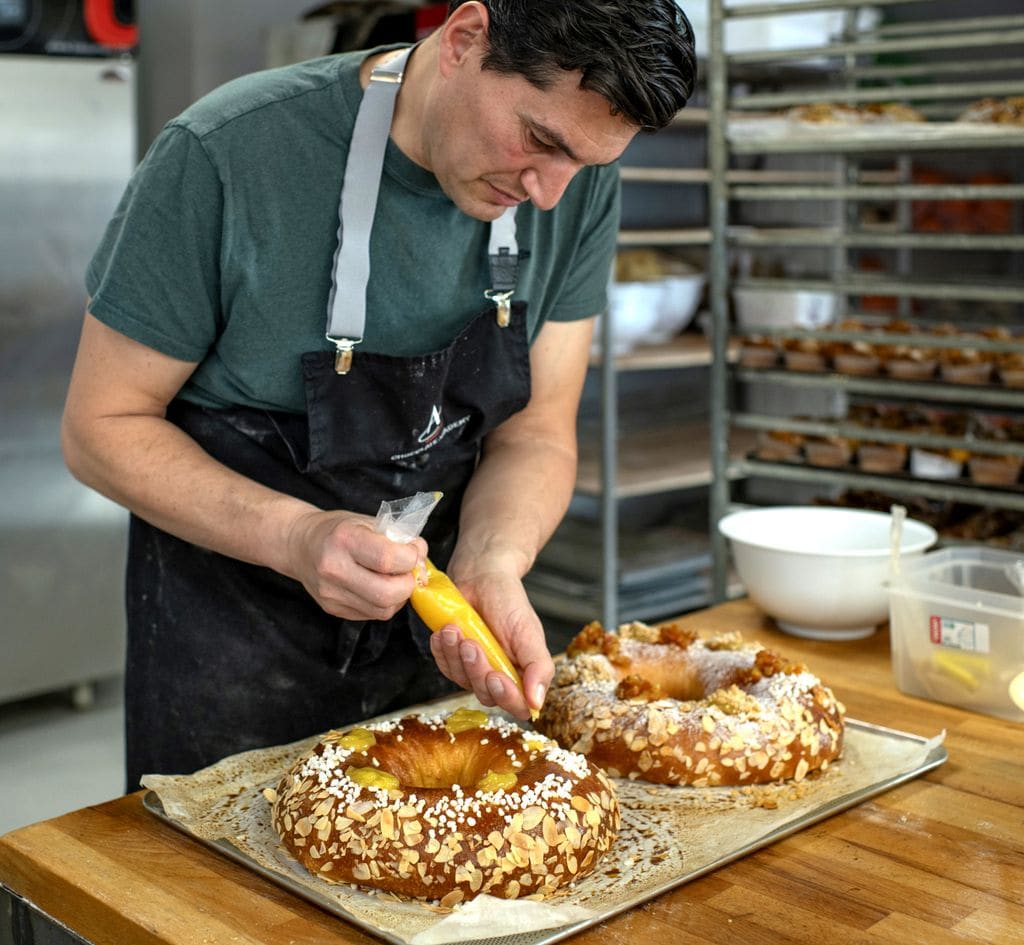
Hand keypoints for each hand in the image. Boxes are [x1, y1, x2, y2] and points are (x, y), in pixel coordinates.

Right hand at [285, 509, 425, 620]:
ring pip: (382, 610)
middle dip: (408, 584)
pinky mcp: (332, 609)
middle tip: (408, 572)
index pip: (387, 559)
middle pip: (387, 593)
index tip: (412, 552)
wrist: (300, 544)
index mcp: (344, 539)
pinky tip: (379, 586)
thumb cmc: (339, 529)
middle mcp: (334, 569)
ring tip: (395, 579)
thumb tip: (422, 558)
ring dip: (399, 597)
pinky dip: (385, 604)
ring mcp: (331, 593)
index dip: (410, 558)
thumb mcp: (368, 521)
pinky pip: (372, 614)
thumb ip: (398, 537)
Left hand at [428, 555, 553, 720]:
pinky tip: (444, 633)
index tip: (496, 676)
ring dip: (456, 656)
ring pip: (463, 681)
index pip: (518, 705)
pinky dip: (442, 651)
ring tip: (455, 629)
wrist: (481, 576)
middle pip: (487, 695)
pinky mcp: (455, 660)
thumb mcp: (529, 632)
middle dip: (476, 669)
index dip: (507, 697)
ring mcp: (475, 669)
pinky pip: (445, 667)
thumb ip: (538, 667)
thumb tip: (537, 702)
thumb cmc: (508, 601)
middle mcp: (500, 675)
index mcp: (524, 673)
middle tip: (471, 643)